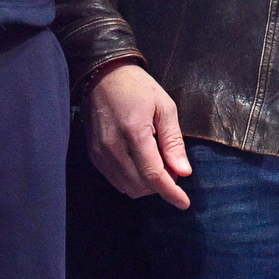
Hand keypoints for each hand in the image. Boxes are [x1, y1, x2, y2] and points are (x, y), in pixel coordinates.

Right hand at [85, 64, 190, 207]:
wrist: (102, 75)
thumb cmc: (138, 88)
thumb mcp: (164, 107)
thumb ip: (173, 141)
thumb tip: (183, 172)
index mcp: (134, 132)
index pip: (153, 174)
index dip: (170, 192)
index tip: (184, 203)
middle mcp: (113, 147)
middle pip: (141, 185)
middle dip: (161, 185)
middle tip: (172, 167)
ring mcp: (100, 153)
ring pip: (127, 187)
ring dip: (146, 185)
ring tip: (157, 163)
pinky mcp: (94, 155)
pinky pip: (116, 181)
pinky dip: (132, 180)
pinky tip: (140, 164)